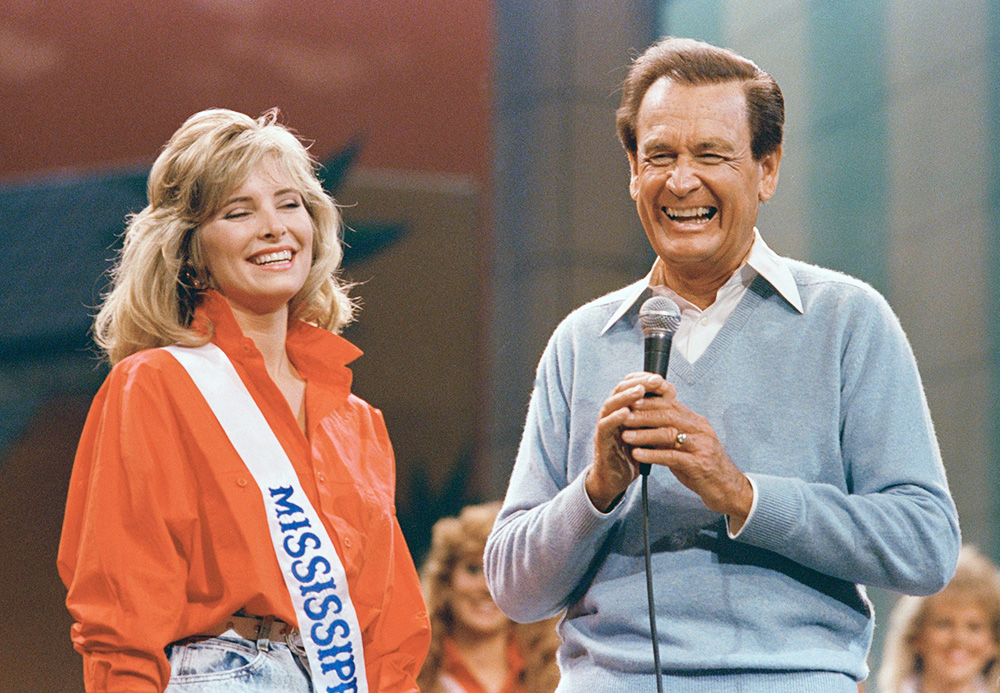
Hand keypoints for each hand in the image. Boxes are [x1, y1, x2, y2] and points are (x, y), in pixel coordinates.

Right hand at [586, 372, 659, 510]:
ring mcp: (605, 425)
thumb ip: (655, 411)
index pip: (630, 386)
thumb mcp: (647, 429)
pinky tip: (625, 413)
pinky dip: (614, 418)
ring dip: (625, 396)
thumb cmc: (632, 451)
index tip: (660, 377)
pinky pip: (605, 426)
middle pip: (620, 390)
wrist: (617, 477)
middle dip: (638, 382)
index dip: (643, 378)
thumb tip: (670, 391)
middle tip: (654, 380)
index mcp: (622, 407)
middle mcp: (611, 413)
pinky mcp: (601, 440)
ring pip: (610, 404)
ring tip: (639, 390)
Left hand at [621, 384, 752, 527]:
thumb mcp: (687, 445)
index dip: (649, 402)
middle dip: (643, 415)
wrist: (728, 489)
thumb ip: (670, 434)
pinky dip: (652, 454)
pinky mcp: (699, 464)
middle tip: (623, 416)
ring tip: (625, 435)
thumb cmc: (704, 467)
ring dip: (644, 434)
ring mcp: (701, 446)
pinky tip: (638, 454)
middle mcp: (700, 430)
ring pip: (669, 434)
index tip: (630, 401)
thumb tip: (644, 422)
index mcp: (697, 423)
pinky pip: (672, 456)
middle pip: (668, 415)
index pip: (671, 405)